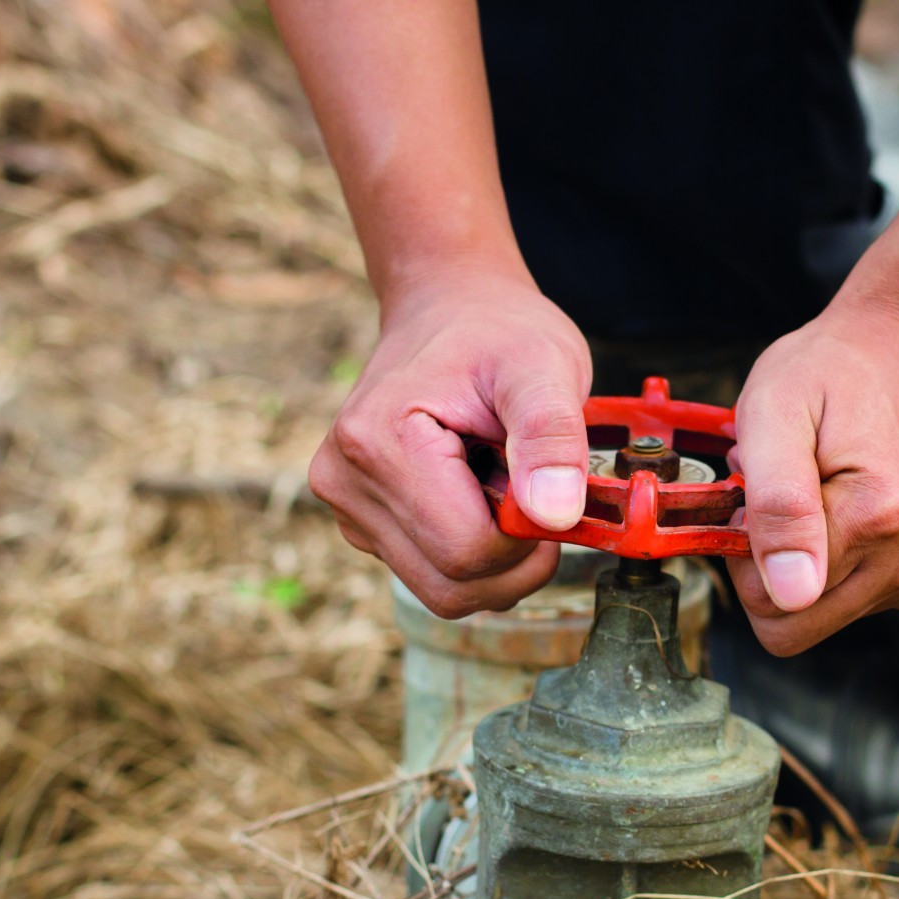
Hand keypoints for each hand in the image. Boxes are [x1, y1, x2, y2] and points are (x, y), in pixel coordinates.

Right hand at [308, 270, 591, 617]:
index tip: (549, 484)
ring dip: (498, 559)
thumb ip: (551, 437)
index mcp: (378, 443)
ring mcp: (349, 509)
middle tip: (538, 490)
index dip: (528, 536)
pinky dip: (474, 552)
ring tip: (504, 483)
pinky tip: (478, 492)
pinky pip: (433, 576)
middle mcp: (345, 483)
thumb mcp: (542, 366)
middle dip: (515, 558)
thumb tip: (554, 515)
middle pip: (452, 585)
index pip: (467, 551)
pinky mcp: (364, 525)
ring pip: (444, 591)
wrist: (449, 307)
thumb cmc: (496, 331)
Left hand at [728, 301, 898, 654]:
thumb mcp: (777, 410)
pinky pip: (858, 599)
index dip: (746, 555)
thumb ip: (777, 504)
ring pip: (826, 614)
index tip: (755, 496)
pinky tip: (845, 501)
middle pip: (800, 622)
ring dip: (806, 560)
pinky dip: (837, 559)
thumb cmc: (839, 367)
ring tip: (817, 487)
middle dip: (772, 566)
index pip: (773, 604)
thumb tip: (790, 595)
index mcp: (879, 516)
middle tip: (781, 494)